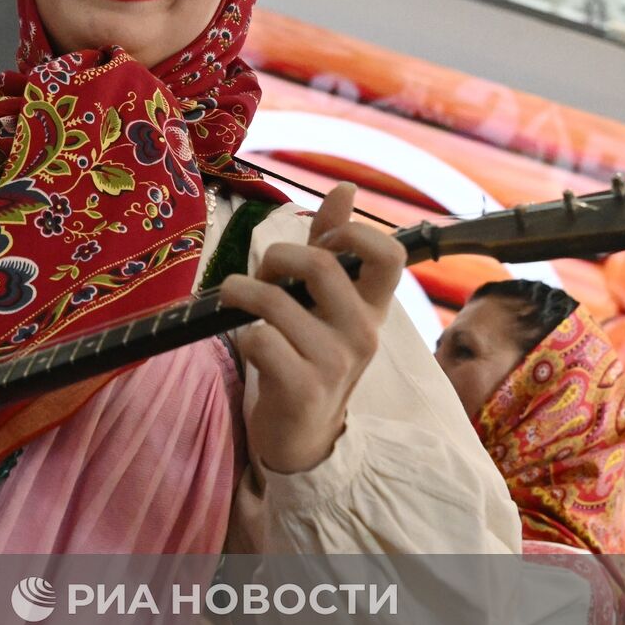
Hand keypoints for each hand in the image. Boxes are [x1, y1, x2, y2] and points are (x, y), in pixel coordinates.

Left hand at [218, 184, 404, 473]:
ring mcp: (334, 363)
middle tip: (262, 277)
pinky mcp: (302, 389)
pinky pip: (259, 340)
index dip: (350, 231)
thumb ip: (330, 247)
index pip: (390, 254)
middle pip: (323, 265)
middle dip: (277, 257)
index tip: (319, 241)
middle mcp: (362, 333)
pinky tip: (247, 346)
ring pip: (276, 302)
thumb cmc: (309, 357)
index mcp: (373, 308)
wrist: (303, 437)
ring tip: (235, 301)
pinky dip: (241, 336)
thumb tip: (345, 188)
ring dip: (241, 293)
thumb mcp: (325, 304)